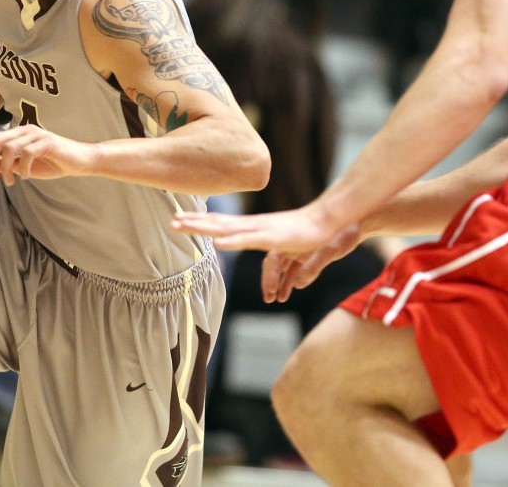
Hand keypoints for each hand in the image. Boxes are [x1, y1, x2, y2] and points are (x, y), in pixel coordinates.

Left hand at [0, 124, 96, 185]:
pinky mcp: (48, 142)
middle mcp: (26, 130)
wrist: (79, 162)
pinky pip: (27, 153)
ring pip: (10, 148)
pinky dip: (22, 167)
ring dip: (4, 167)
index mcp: (19, 134)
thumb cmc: (53, 163)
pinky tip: (25, 176)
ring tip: (9, 181)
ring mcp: (37, 135)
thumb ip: (7, 164)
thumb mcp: (24, 166)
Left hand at [172, 207, 362, 301]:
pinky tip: (216, 242)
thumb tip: (289, 287)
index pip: (226, 225)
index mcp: (259, 229)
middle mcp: (257, 226)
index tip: (183, 220)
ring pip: (227, 228)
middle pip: (220, 224)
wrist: (336, 224)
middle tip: (171, 221)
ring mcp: (263, 229)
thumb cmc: (317, 237)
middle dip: (196, 223)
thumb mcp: (298, 257)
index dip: (205, 223)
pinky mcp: (273, 236)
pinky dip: (232, 241)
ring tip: (182, 226)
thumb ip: (291, 271)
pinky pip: (248, 240)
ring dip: (204, 227)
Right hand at [259, 222, 362, 302]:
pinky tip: (296, 288)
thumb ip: (314, 266)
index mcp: (292, 240)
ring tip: (280, 299)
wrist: (357, 224)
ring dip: (282, 283)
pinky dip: (295, 279)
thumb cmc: (342, 234)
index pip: (273, 259)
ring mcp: (302, 250)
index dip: (270, 276)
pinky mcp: (311, 255)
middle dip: (271, 281)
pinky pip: (298, 268)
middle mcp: (294, 244)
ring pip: (286, 268)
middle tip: (268, 299)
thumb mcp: (329, 250)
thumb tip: (298, 284)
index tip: (271, 291)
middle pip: (275, 264)